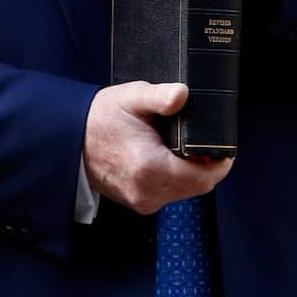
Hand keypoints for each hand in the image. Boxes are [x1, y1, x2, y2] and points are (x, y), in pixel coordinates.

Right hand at [83, 81, 232, 215]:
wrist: (71, 139)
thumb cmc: (103, 117)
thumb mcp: (132, 97)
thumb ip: (160, 96)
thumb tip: (182, 94)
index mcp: (149, 167)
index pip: (202, 178)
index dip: (219, 164)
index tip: (224, 148)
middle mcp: (146, 191)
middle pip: (197, 187)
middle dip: (207, 166)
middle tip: (208, 143)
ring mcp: (141, 201)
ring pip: (184, 191)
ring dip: (192, 173)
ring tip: (187, 148)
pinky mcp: (137, 203)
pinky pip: (169, 193)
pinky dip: (176, 178)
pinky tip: (170, 158)